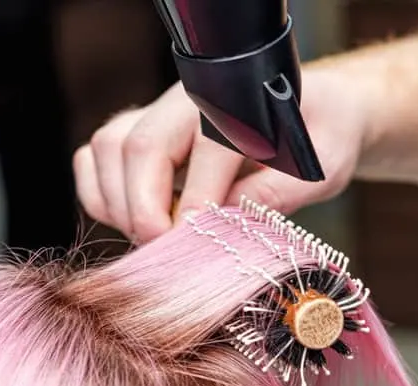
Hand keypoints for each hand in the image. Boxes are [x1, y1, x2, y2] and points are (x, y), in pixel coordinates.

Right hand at [73, 64, 373, 242]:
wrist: (311, 110)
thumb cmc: (320, 136)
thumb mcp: (322, 166)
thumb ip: (281, 192)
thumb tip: (231, 223)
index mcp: (239, 99)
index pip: (205, 148)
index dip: (197, 203)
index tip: (196, 247)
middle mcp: (187, 98)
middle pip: (139, 145)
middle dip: (145, 210)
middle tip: (167, 256)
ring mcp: (155, 112)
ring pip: (108, 150)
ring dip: (119, 205)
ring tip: (156, 242)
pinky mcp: (136, 133)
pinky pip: (94, 160)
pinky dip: (101, 197)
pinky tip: (133, 223)